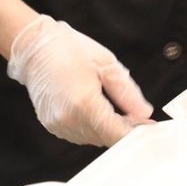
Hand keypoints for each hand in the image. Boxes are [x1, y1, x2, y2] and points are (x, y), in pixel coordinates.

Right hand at [7, 14, 153, 146]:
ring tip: (123, 114)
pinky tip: (100, 112)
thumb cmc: (71, 49)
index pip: (116, 132)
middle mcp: (69, 118)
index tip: (151, 128)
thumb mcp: (106, 64)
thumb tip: (144, 113)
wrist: (36, 46)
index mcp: (84, 102)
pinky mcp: (52, 124)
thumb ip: (126, 93)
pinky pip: (79, 134)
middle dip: (124, 130)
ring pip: (93, 138)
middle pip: (105, 138)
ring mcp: (58, 124)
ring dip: (108, 130)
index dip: (135, 132)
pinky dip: (93, 128)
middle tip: (140, 118)